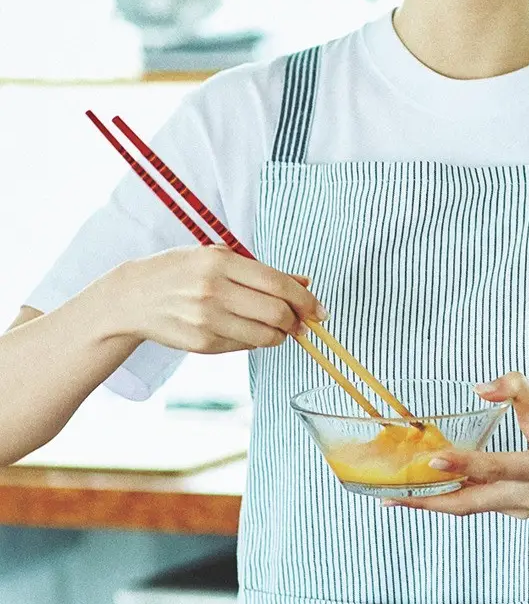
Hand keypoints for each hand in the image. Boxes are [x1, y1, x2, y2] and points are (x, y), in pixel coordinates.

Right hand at [98, 245, 326, 354]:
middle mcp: (213, 290)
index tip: (320, 310)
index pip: (277, 283)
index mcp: (220, 261)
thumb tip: (306, 284)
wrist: (133, 297)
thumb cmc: (182, 272)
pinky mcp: (200, 344)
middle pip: (276, 313)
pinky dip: (255, 341)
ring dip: (280, 335)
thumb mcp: (219, 257)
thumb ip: (263, 271)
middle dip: (298, 321)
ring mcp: (205, 320)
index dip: (305, 300)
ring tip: (278, 328)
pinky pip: (244, 346)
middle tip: (303, 322)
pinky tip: (248, 330)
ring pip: (264, 336)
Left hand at [385, 372, 528, 519]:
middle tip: (389, 495)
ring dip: (433, 500)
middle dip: (429, 499)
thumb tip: (480, 387)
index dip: (464, 463)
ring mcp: (522, 507)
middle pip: (471, 502)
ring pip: (469, 506)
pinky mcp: (514, 509)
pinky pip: (475, 503)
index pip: (496, 467)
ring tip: (395, 493)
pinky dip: (449, 496)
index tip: (433, 458)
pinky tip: (425, 486)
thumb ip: (516, 390)